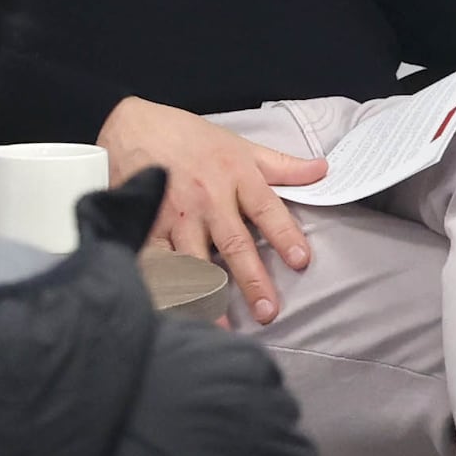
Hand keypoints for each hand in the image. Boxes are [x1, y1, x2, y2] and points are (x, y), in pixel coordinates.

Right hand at [98, 98, 323, 323]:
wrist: (132, 126)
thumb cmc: (191, 138)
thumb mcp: (240, 145)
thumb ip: (282, 166)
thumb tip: (323, 170)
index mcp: (236, 176)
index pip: (267, 209)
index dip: (284, 234)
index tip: (300, 261)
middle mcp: (208, 198)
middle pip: (234, 243)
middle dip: (252, 279)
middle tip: (267, 311)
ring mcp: (176, 216)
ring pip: (196, 261)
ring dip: (209, 296)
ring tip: (221, 329)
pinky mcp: (147, 227)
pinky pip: (159, 263)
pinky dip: (167, 288)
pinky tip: (176, 312)